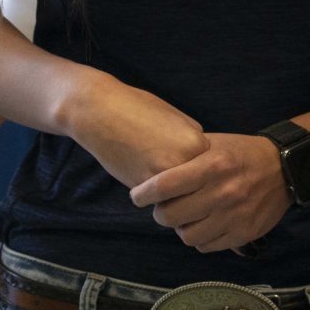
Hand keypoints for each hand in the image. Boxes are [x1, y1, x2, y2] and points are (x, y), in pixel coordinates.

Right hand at [60, 75, 207, 190]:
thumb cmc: (137, 109)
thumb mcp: (176, 118)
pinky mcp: (143, 187)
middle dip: (185, 187)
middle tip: (164, 171)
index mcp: (199, 143)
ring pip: (178, 199)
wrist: (100, 110)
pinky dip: (150, 193)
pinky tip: (137, 169)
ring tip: (149, 168)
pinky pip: (156, 200)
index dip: (194, 171)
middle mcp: (187, 162)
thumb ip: (194, 141)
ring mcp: (165, 177)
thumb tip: (203, 167)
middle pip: (196, 189)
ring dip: (170, 195)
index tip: (178, 160)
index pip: (209, 172)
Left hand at [128, 134, 288, 252]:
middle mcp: (223, 193)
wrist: (285, 169)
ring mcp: (234, 216)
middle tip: (162, 208)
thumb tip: (151, 169)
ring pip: (187, 235)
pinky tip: (202, 225)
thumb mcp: (213, 143)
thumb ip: (185, 156)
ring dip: (180, 228)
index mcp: (212, 166)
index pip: (164, 186)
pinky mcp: (243, 233)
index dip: (143, 194)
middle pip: (171, 216)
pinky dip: (200, 238)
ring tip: (184, 218)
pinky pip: (207, 246)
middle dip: (160, 213)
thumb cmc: (241, 153)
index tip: (137, 196)